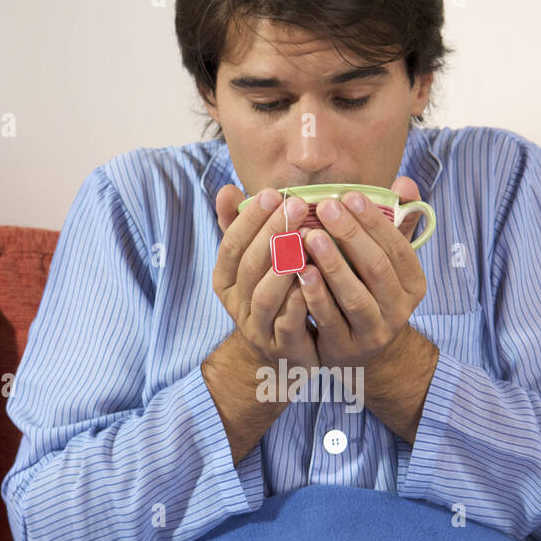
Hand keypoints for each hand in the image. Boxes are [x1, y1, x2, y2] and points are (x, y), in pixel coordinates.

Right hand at [212, 185, 317, 369]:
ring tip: (304, 240)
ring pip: (265, 297)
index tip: (272, 193)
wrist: (283, 351)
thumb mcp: (255, 259)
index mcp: (226, 279)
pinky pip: (288, 325)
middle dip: (272, 233)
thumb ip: (240, 226)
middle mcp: (237, 305)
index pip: (231, 245)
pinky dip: (299, 302)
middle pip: (249, 267)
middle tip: (296, 205)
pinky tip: (314, 278)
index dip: (249, 219)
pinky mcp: (282, 348)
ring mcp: (258, 329)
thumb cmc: (274, 293)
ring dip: (284, 267)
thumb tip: (226, 190)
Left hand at [293, 176, 426, 367]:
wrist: (361, 350)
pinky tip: (299, 271)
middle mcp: (399, 310)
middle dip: (350, 235)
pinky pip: (329, 320)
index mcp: (413, 284)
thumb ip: (396, 222)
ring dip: (332, 264)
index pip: (398, 248)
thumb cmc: (369, 290)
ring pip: (354, 296)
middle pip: (376, 268)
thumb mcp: (386, 261)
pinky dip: (314, 295)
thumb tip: (405, 183)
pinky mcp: (345, 349)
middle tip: (325, 207)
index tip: (349, 195)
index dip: (375, 221)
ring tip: (308, 236)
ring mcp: (373, 333)